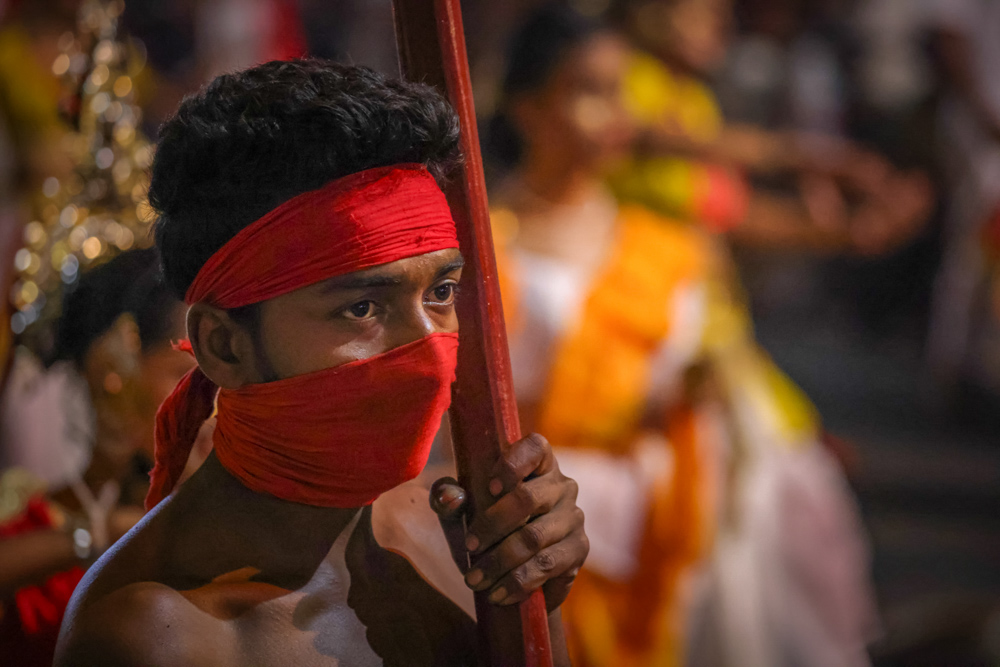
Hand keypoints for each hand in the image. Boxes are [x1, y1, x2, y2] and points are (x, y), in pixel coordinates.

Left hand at [430, 433, 587, 611]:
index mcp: (537, 464)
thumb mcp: (462, 511)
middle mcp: (561, 485)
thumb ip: (449, 498)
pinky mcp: (578, 549)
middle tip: (470, 546)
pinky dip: (518, 582)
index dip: (512, 464)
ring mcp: (573, 517)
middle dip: (493, 525)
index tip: (488, 488)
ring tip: (474, 579)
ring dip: (500, 561)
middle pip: (528, 498)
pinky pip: (547, 566)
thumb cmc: (486, 527)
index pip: (534, 447)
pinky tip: (497, 593)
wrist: (513, 570)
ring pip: (534, 537)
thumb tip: (450, 496)